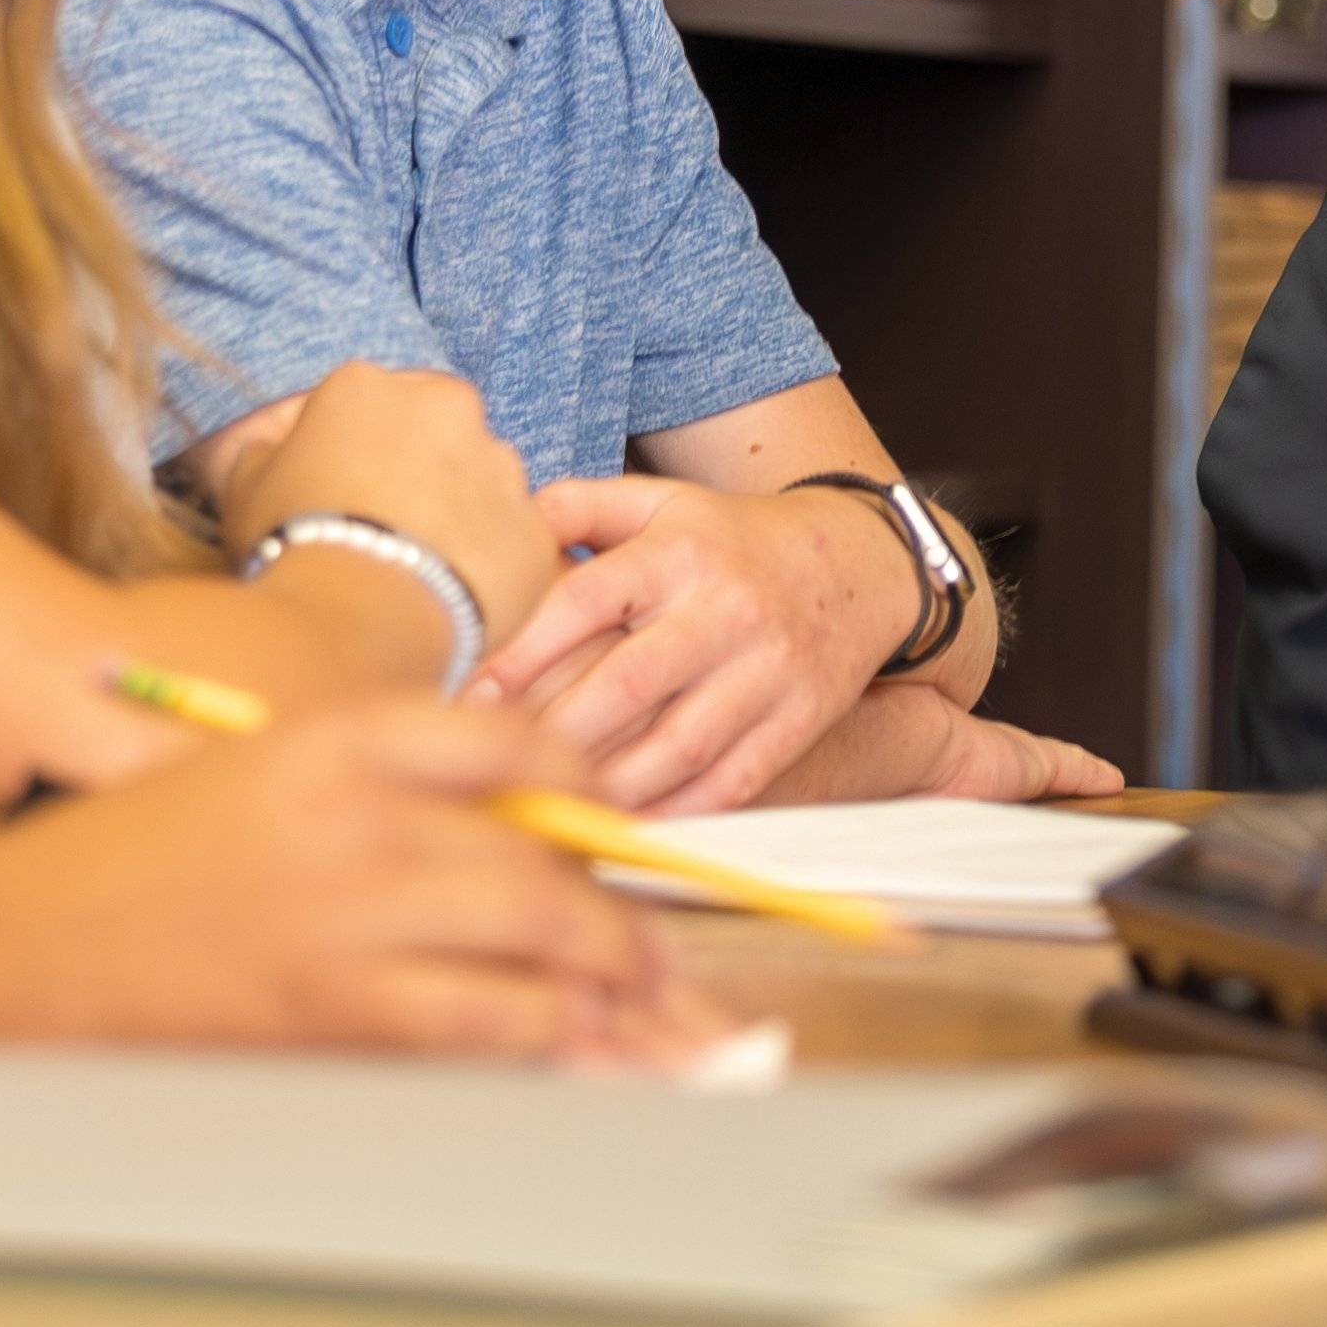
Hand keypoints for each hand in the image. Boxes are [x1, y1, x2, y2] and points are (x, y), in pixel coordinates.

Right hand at [0, 695, 720, 1060]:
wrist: (15, 943)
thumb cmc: (131, 857)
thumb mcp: (258, 771)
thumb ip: (378, 786)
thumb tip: (511, 831)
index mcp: (338, 740)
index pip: (516, 742)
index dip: (586, 786)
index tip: (609, 823)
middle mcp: (361, 815)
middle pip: (546, 851)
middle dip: (616, 908)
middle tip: (651, 949)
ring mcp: (353, 914)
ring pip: (541, 935)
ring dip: (611, 975)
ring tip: (645, 1007)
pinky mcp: (336, 1009)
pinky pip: (489, 1021)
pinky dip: (553, 1035)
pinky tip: (578, 1045)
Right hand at [223, 363, 558, 670]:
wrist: (359, 618)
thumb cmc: (293, 545)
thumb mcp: (247, 488)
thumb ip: (265, 454)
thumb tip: (273, 449)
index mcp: (369, 387)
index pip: (367, 404)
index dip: (354, 452)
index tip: (344, 495)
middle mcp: (447, 408)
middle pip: (439, 432)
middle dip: (422, 471)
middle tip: (391, 530)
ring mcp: (501, 466)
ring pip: (487, 483)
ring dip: (464, 514)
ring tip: (424, 571)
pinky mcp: (537, 528)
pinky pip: (516, 543)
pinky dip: (494, 566)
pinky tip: (457, 600)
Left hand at [485, 473, 898, 816]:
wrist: (858, 563)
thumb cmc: (730, 540)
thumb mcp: (661, 502)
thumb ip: (577, 506)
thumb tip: (493, 520)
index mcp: (678, 551)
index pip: (586, 600)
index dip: (522, 651)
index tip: (468, 695)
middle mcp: (725, 608)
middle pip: (628, 684)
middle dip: (554, 732)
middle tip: (496, 766)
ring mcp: (768, 669)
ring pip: (679, 745)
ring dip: (610, 785)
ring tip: (553, 806)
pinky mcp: (800, 719)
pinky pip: (733, 780)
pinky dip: (677, 811)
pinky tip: (628, 824)